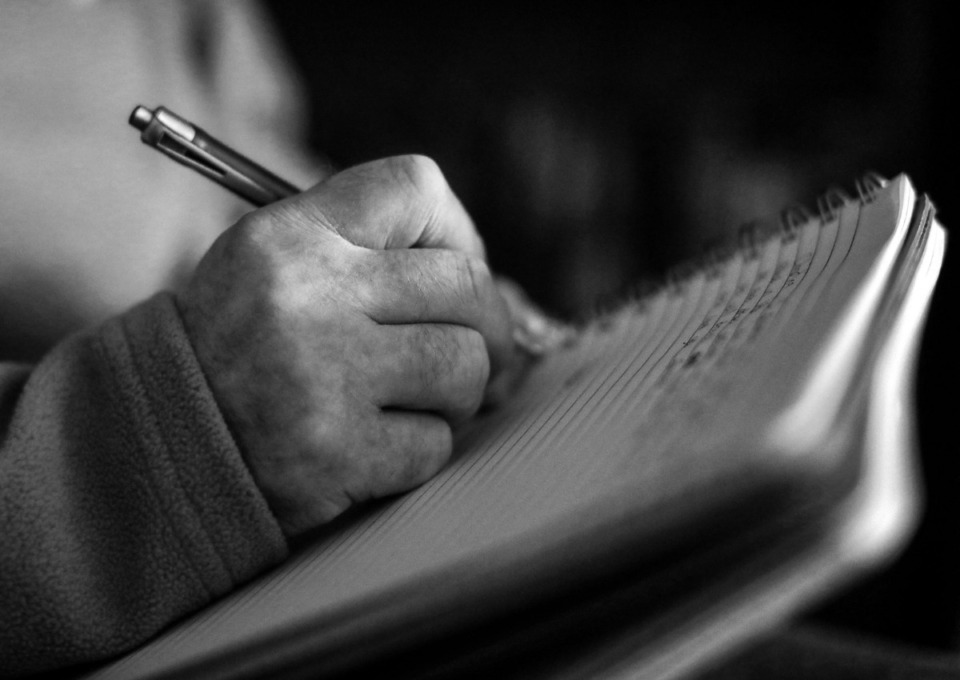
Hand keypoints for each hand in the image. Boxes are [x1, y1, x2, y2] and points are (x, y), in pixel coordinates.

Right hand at [179, 155, 518, 535]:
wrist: (159, 439)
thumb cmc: (239, 346)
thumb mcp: (275, 263)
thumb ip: (367, 248)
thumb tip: (487, 278)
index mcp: (292, 237)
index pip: (416, 188)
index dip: (458, 231)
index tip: (458, 269)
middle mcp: (309, 298)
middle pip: (465, 285)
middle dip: (487, 323)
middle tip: (476, 347)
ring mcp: (324, 379)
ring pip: (464, 367)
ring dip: (459, 393)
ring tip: (419, 400)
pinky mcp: (337, 454)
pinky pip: (436, 444)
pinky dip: (422, 449)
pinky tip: (381, 446)